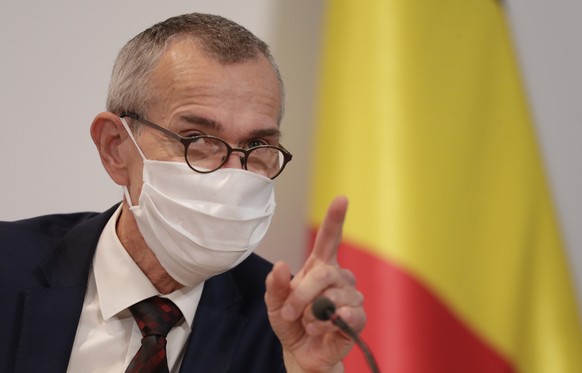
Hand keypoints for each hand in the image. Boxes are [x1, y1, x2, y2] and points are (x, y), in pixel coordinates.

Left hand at [265, 196, 365, 371]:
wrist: (302, 353)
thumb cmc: (291, 323)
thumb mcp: (275, 304)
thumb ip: (275, 285)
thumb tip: (281, 265)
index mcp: (319, 266)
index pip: (330, 238)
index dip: (335, 218)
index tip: (341, 199)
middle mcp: (338, 277)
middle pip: (324, 273)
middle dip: (302, 295)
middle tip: (291, 312)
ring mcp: (350, 297)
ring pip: (334, 296)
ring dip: (313, 313)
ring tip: (308, 323)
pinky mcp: (357, 318)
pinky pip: (350, 314)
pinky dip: (331, 322)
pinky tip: (324, 327)